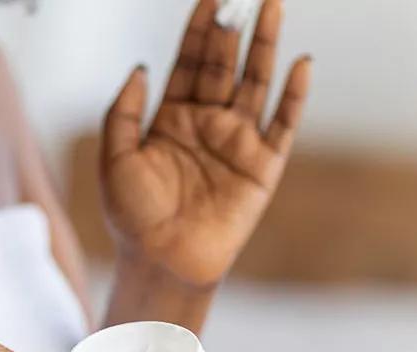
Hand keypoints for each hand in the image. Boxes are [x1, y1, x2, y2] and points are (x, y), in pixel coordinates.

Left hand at [101, 0, 311, 285]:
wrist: (161, 260)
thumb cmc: (133, 216)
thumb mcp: (115, 158)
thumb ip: (123, 112)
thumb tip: (140, 67)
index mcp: (170, 121)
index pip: (188, 65)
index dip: (198, 31)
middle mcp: (205, 126)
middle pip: (222, 67)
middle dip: (230, 30)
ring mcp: (235, 144)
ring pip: (254, 85)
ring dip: (264, 48)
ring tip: (271, 7)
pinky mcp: (261, 167)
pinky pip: (283, 125)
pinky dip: (294, 96)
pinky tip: (301, 62)